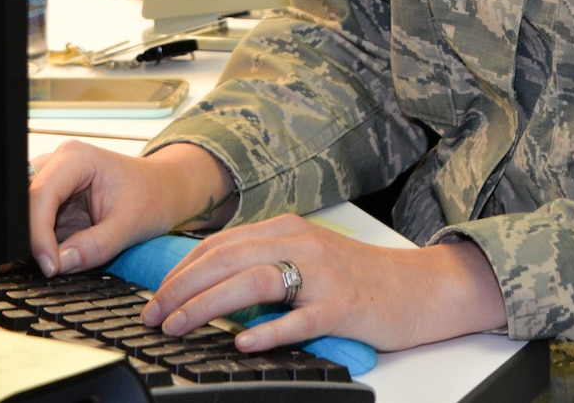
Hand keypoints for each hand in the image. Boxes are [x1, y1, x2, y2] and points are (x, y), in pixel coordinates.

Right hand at [28, 141, 233, 276]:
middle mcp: (59, 164)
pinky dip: (40, 242)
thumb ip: (94, 247)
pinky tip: (49, 257)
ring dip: (31, 240)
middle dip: (26, 236)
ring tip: (40, 264)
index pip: (40, 194)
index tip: (49, 266)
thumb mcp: (129, 226)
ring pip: (25, 212)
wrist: (166, 190)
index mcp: (76, 158)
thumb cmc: (154, 196)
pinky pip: (36, 223)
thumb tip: (59, 265)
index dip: (38, 233)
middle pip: (25, 201)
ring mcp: (55, 181)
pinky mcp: (56, 201)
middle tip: (30, 268)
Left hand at [139, 214, 506, 353]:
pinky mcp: (343, 307)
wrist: (419, 287)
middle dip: (182, 287)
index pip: (221, 244)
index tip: (156, 295)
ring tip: (179, 326)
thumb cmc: (360, 278)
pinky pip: (300, 319)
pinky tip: (244, 344)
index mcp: (288, 229)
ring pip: (254, 283)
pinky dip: (268, 331)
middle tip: (154, 314)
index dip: (182, 269)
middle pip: (228, 259)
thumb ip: (265, 264)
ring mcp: (323, 275)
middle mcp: (301, 244)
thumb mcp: (307, 257)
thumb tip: (211, 288)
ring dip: (209, 306)